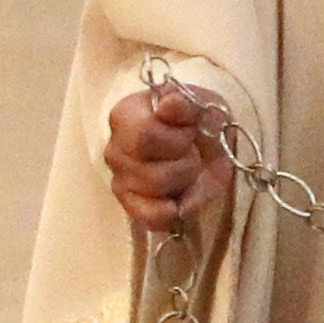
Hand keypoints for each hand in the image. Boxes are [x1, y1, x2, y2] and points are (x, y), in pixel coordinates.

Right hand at [105, 84, 229, 236]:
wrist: (208, 143)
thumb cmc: (199, 121)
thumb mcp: (201, 104)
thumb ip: (186, 104)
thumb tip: (170, 105)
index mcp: (125, 116)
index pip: (144, 138)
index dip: (177, 140)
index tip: (191, 132)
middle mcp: (115, 149)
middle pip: (152, 173)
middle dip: (185, 165)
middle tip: (193, 154)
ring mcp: (120, 179)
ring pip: (154, 194)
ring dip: (184, 184)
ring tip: (189, 170)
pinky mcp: (131, 204)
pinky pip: (147, 218)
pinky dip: (168, 213)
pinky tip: (178, 201)